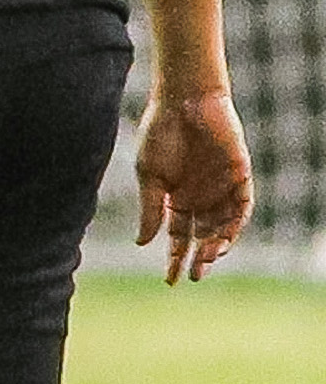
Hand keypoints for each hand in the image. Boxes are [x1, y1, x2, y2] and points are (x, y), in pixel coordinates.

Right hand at [137, 84, 250, 280]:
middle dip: (198, 258)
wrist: (184, 102)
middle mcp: (200, 198)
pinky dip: (234, 225)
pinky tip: (223, 237)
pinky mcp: (239, 178)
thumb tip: (143, 243)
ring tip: (207, 258)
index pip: (177, 236)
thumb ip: (150, 209)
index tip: (170, 281)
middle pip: (202, 237)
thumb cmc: (160, 133)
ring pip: (223, 227)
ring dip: (216, 245)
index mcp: (176, 199)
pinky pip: (241, 208)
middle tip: (194, 276)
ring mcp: (221, 189)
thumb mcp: (149, 176)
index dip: (174, 258)